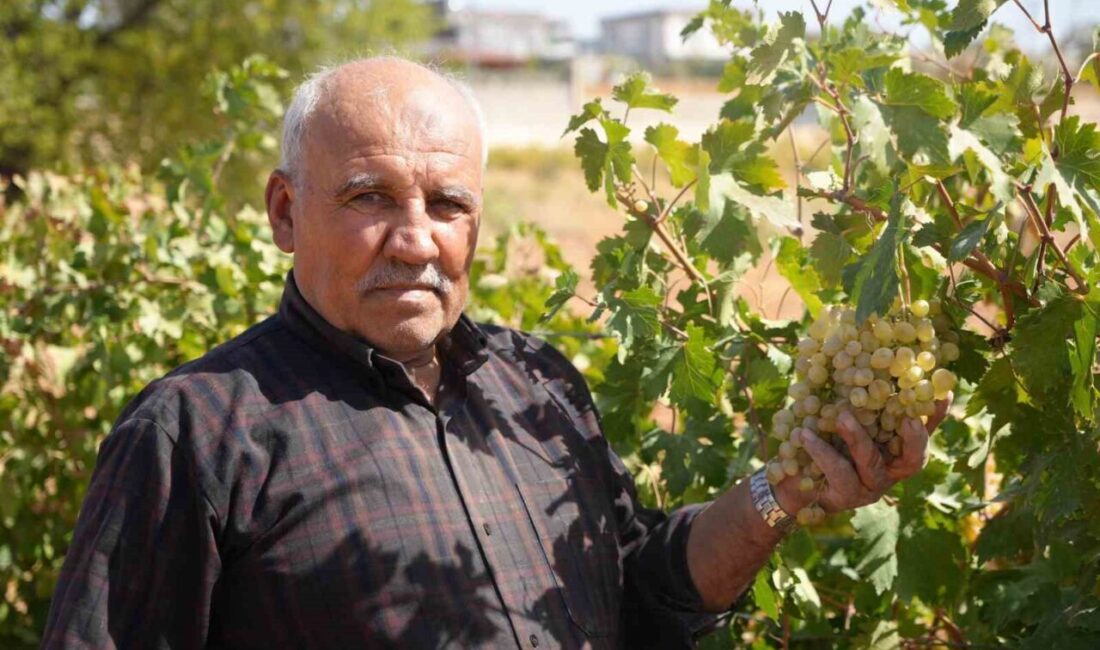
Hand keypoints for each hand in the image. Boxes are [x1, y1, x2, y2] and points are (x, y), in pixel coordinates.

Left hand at [775, 393, 952, 514]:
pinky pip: (839, 473)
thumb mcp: (834, 412)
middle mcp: (889, 470)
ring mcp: (869, 486)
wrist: (787, 478)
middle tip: (906, 416)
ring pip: (872, 463)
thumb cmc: (818, 437)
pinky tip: (805, 434)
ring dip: (857, 438)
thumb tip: (854, 354)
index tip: (943, 393)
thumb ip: (851, 395)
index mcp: (894, 449)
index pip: (921, 432)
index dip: (935, 416)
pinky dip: (823, 452)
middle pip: (914, 459)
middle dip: (914, 437)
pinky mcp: (846, 497)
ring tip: (841, 416)